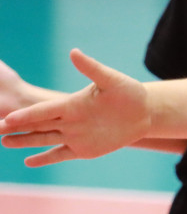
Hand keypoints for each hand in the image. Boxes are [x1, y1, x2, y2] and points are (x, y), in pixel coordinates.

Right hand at [0, 49, 149, 166]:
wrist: (145, 112)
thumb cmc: (129, 93)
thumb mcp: (111, 80)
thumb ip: (92, 68)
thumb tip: (73, 52)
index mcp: (72, 103)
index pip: (45, 110)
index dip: (27, 115)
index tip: (9, 117)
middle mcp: (69, 120)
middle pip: (37, 125)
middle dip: (16, 128)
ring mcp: (75, 136)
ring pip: (44, 139)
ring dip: (25, 141)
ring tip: (4, 142)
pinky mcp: (84, 150)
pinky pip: (60, 154)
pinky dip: (45, 158)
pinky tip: (28, 161)